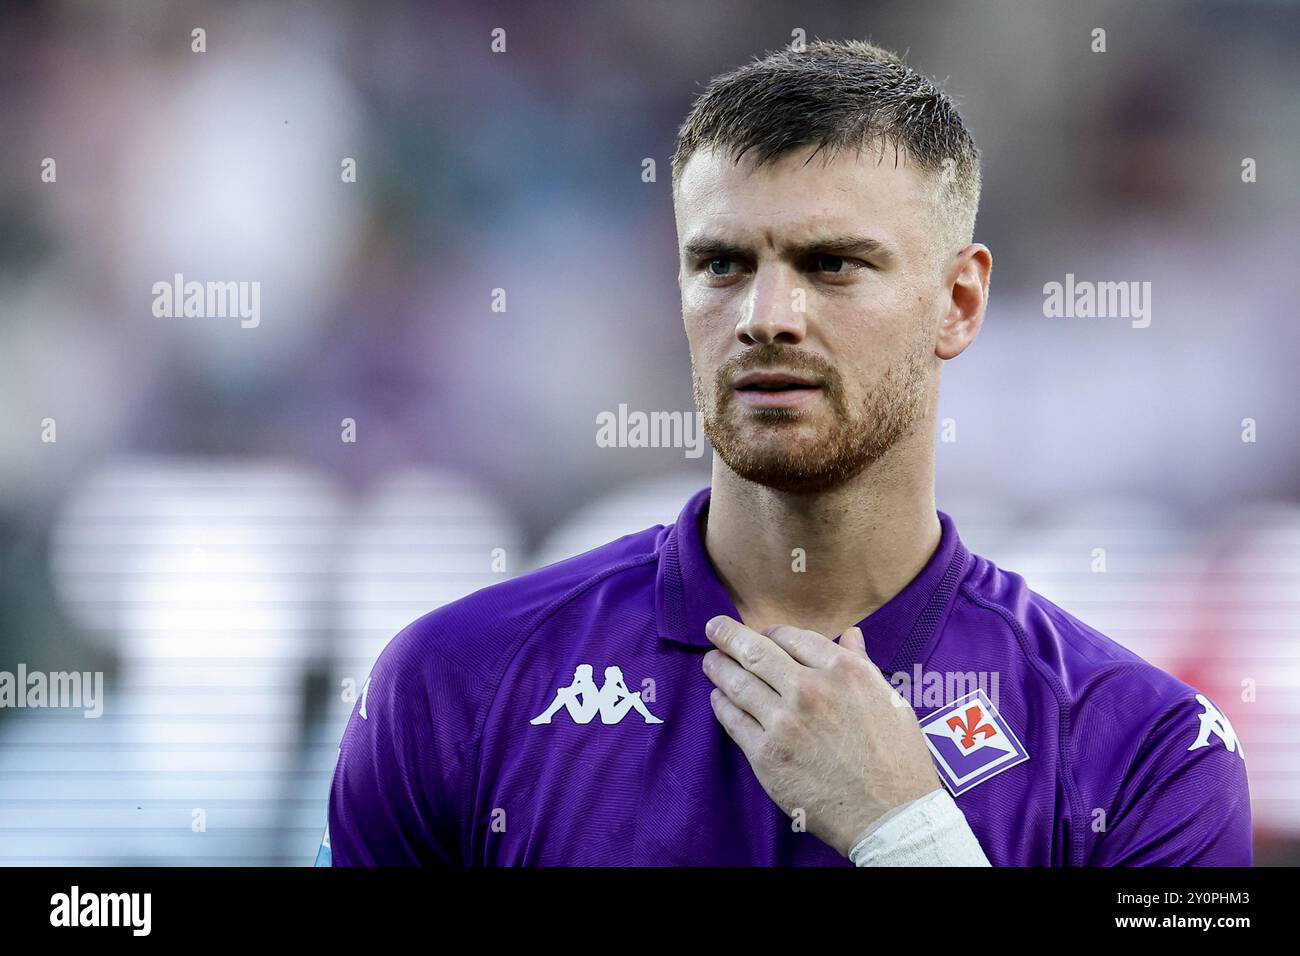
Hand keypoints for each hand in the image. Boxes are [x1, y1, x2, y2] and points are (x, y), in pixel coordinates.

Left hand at [702, 614, 941, 855]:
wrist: (891, 815)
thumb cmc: (897, 759)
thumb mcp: (889, 700)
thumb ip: (862, 665)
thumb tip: (850, 634)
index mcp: (844, 671)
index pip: (793, 637)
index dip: (771, 633)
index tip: (762, 634)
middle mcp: (810, 689)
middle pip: (756, 652)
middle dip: (729, 635)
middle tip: (715, 627)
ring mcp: (784, 722)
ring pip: (738, 683)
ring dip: (718, 668)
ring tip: (710, 661)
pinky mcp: (766, 754)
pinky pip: (733, 720)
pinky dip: (721, 704)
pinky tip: (718, 697)